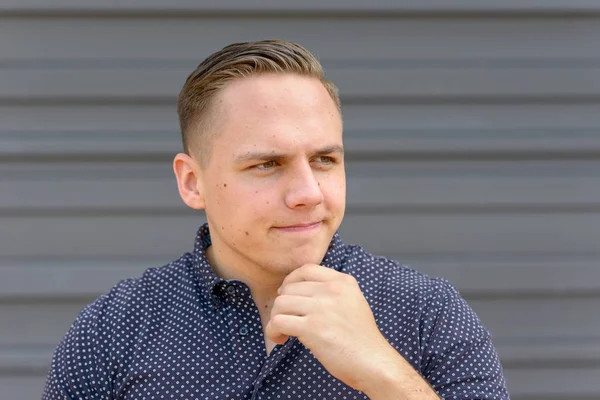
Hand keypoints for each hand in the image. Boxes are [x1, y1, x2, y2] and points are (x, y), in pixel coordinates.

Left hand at [265, 264, 397, 393]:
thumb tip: (301, 293)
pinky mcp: (311, 327)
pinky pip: (278, 322)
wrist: (372, 362)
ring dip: (277, 318)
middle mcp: (332, 290)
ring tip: (284, 331)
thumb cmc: (362, 338)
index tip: (287, 294)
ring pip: (280, 304)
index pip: (306, 269)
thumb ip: (332, 292)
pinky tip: (281, 339)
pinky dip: (273, 331)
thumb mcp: (353, 302)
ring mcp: (321, 308)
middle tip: (287, 320)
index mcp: (343, 281)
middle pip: (289, 288)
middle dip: (282, 305)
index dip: (291, 280)